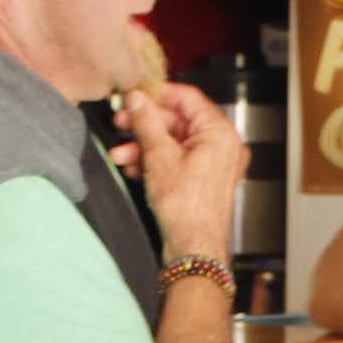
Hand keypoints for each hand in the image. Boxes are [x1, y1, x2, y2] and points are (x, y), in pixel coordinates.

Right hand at [117, 83, 245, 263]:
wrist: (193, 248)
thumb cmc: (186, 208)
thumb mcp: (158, 156)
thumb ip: (146, 122)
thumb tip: (137, 99)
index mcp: (219, 133)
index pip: (188, 98)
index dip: (158, 94)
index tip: (135, 95)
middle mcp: (222, 145)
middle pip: (178, 121)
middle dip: (144, 125)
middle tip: (120, 123)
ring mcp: (214, 164)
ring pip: (174, 143)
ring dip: (144, 147)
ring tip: (120, 154)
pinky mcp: (204, 180)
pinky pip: (178, 160)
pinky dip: (156, 162)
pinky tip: (133, 168)